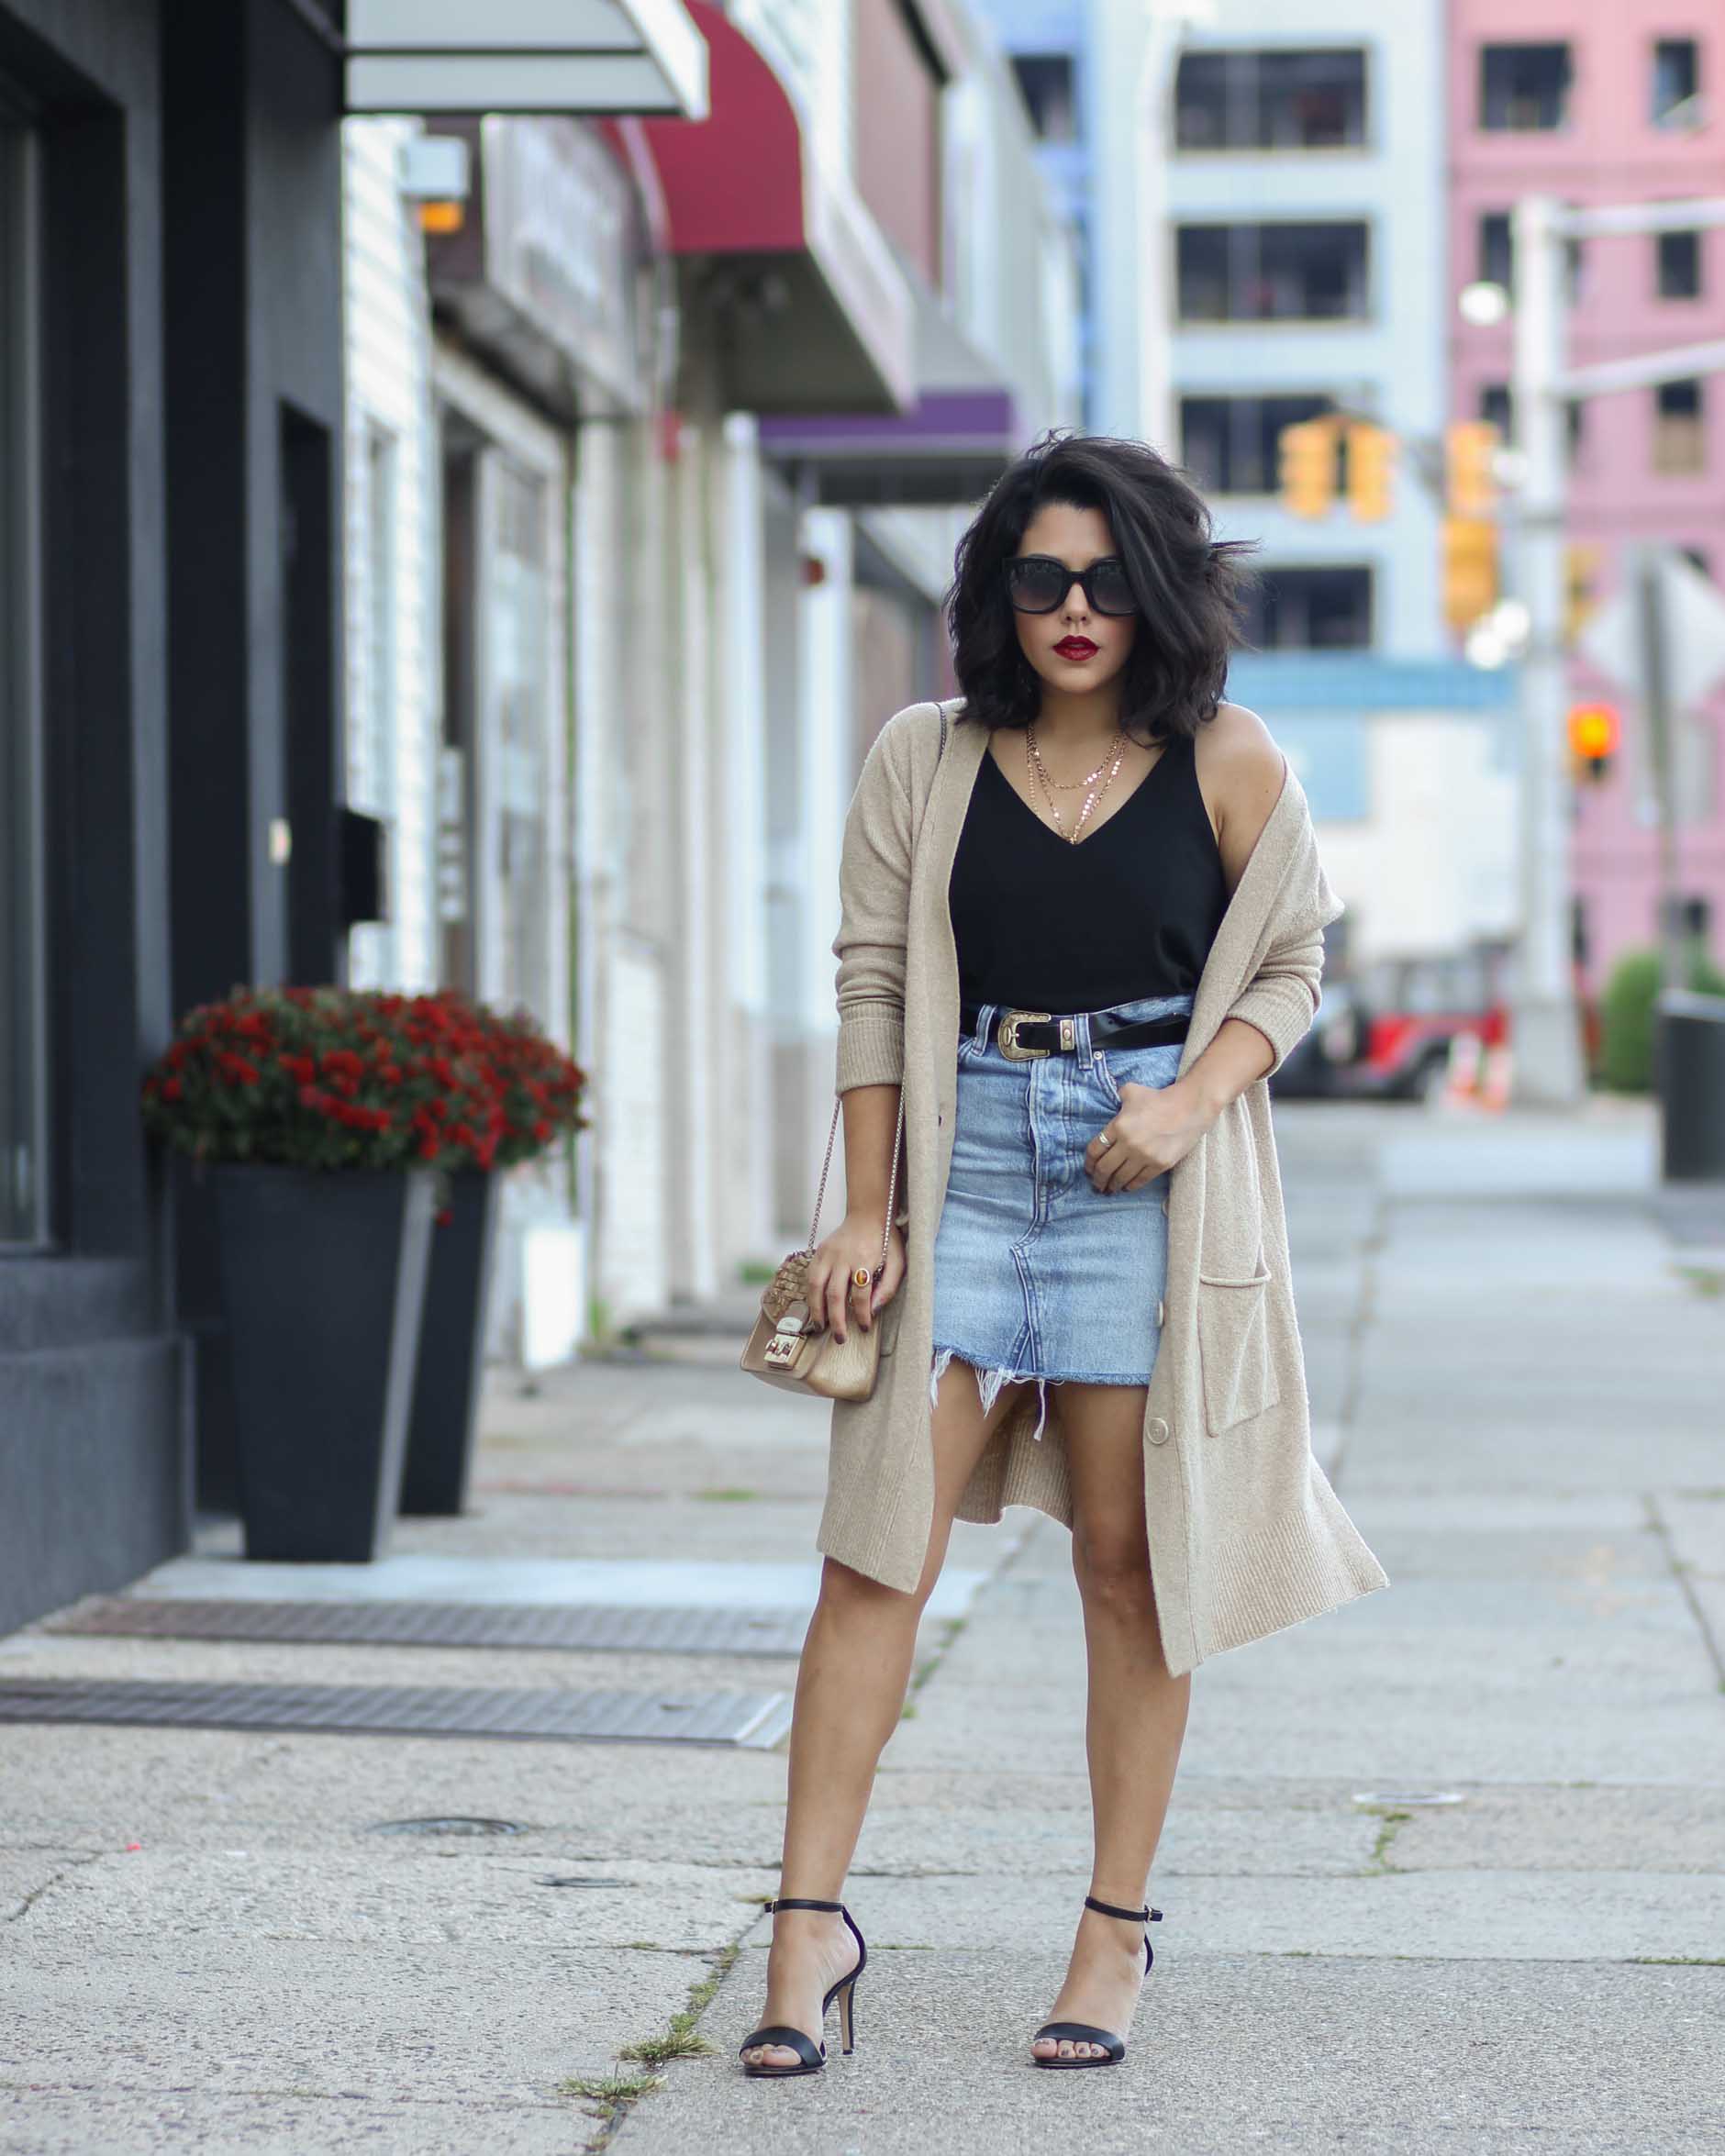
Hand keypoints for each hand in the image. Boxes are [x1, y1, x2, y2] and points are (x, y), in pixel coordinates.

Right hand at [808, 1216, 906, 1342]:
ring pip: (815, 1286)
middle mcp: (843, 1256)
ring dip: (817, 1310)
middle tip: (840, 1338)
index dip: (861, 1314)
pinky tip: (816, 1307)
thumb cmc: (887, 1240)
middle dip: (836, 1320)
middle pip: (834, 1294)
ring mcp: (827, 1253)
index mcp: (864, 1259)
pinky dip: (811, 1295)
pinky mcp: (819, 1251)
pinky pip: (810, 1277)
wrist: (869, 1213)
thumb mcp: (898, 1261)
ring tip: (820, 1327)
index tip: (864, 1328)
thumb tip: (872, 1310)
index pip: (860, 1294)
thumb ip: (888, 1287)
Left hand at [1086, 1077, 1215, 1194]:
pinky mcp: (1159, 1165)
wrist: (1189, 1108)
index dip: (1089, 1163)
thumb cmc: (1159, 1098)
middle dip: (1098, 1179)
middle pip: (1105, 1168)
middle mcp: (1128, 1143)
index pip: (1095, 1150)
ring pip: (1121, 1178)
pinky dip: (1130, 1186)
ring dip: (1112, 1186)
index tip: (1088, 1169)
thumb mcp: (1131, 1091)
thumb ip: (1117, 1099)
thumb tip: (1111, 1104)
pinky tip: (1126, 1187)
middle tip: (1096, 1184)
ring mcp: (1144, 1156)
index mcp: (1118, 1125)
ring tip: (1109, 1189)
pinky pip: (1139, 1181)